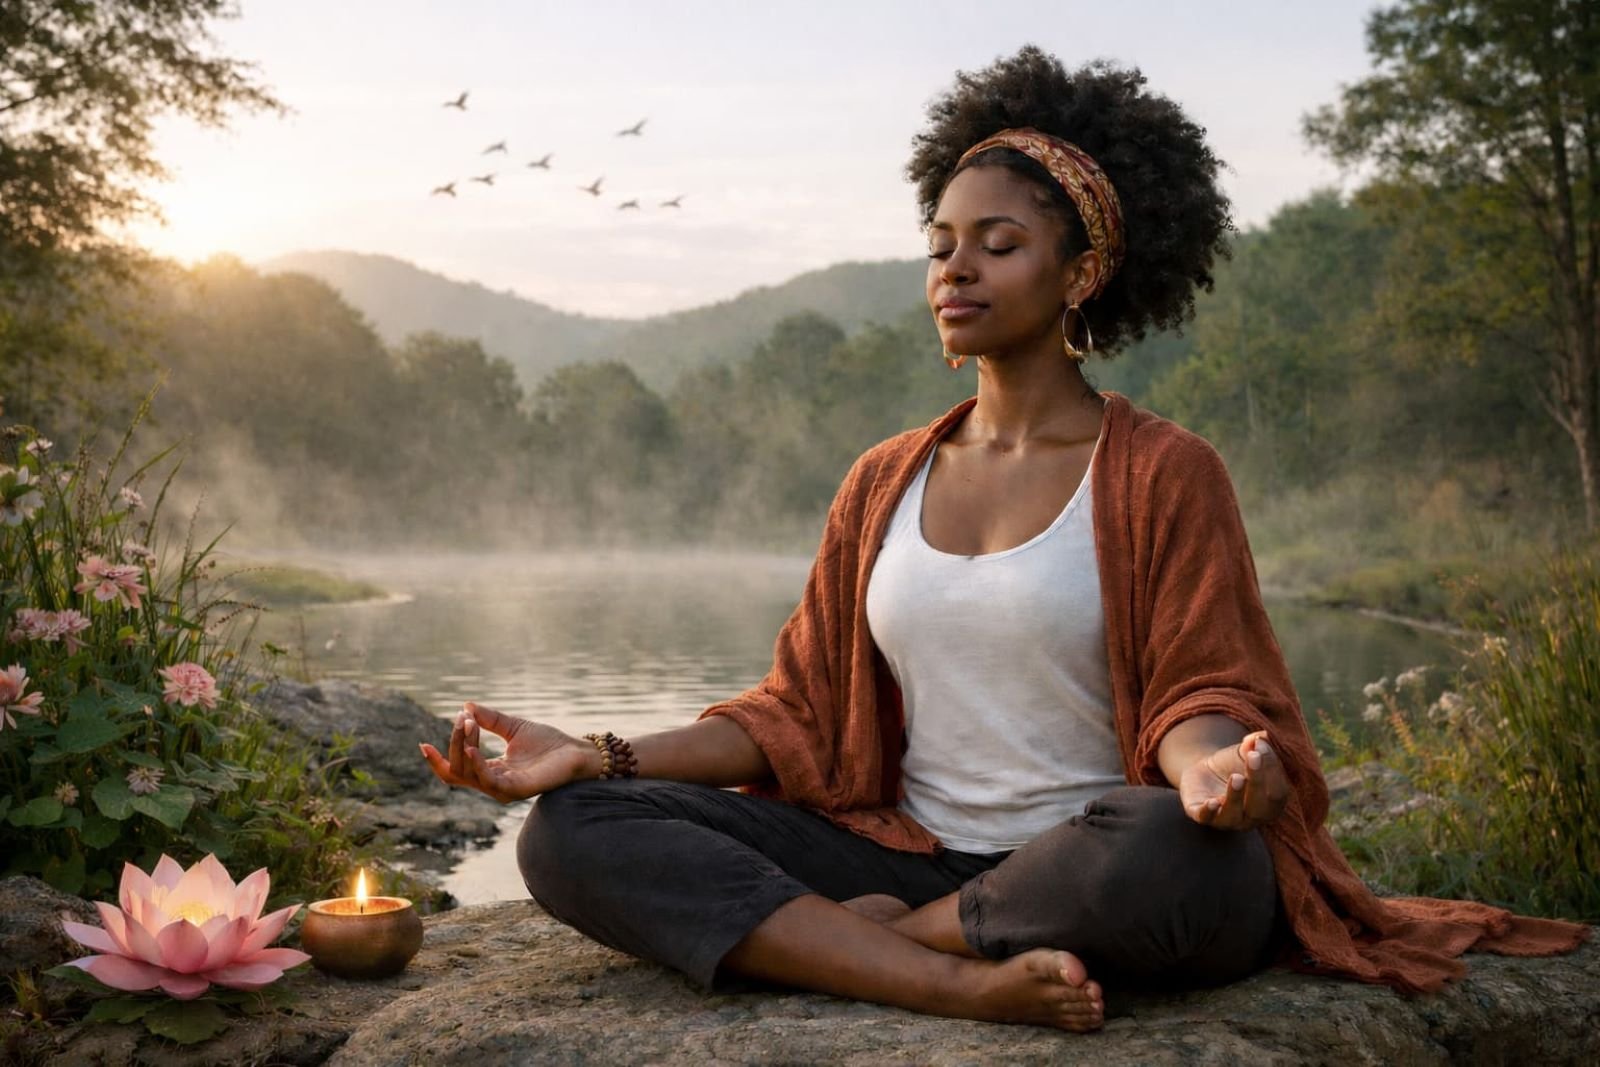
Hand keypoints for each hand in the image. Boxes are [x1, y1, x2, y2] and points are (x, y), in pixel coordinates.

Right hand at [419, 702, 592, 802]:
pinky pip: (488, 781)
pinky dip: (477, 764)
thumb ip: (489, 719)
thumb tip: (465, 706)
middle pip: (457, 770)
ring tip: (467, 724)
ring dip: (463, 747)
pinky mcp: (515, 791)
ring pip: (468, 774)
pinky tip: (472, 748)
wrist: (575, 751)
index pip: (455, 770)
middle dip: (453, 743)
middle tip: (461, 719)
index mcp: (489, 770)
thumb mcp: (513, 727)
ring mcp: (502, 789)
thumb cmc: (547, 742)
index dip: (437, 760)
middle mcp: (492, 783)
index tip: (422, 744)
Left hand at [1177, 731, 1289, 830]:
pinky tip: (1211, 802)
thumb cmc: (1233, 765)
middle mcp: (1251, 817)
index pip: (1278, 791)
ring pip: (1234, 816)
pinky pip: (1206, 819)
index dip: (1272, 768)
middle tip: (1253, 756)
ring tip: (1236, 777)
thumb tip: (1261, 737)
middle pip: (1260, 806)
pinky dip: (1209, 812)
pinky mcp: (1202, 815)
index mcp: (1270, 804)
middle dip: (1258, 781)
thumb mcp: (1245, 753)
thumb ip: (1255, 746)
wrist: (1204, 772)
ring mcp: (1226, 819)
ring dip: (1235, 797)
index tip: (1260, 744)